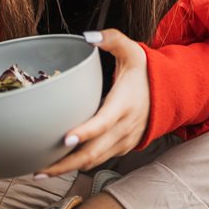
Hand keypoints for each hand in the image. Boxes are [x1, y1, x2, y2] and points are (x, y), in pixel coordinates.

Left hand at [35, 29, 149, 178]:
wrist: (171, 94)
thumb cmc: (146, 73)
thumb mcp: (133, 51)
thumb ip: (112, 39)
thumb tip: (87, 36)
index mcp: (124, 104)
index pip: (103, 122)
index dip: (85, 133)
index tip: (64, 140)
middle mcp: (124, 127)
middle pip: (93, 152)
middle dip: (65, 164)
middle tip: (38, 169)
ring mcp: (124, 141)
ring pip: (94, 161)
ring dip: (68, 169)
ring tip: (40, 172)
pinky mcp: (122, 147)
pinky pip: (99, 160)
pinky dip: (79, 165)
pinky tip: (59, 165)